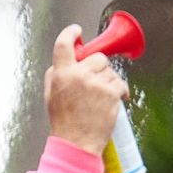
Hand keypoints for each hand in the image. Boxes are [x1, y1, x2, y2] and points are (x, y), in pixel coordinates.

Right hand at [42, 26, 126, 155]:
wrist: (77, 141)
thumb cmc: (64, 120)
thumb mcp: (51, 93)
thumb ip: (57, 73)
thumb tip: (68, 59)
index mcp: (60, 73)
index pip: (63, 45)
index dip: (70, 34)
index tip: (77, 30)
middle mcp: (78, 75)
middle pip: (97, 57)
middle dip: (99, 67)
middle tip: (96, 81)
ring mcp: (96, 84)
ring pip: (111, 71)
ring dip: (109, 80)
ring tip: (102, 96)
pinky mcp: (111, 93)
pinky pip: (121, 83)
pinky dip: (121, 90)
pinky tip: (116, 99)